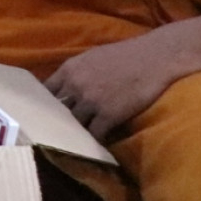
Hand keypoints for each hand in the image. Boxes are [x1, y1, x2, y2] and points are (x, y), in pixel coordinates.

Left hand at [43, 19, 200, 137]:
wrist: (156, 57)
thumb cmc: (127, 55)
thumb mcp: (91, 58)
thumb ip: (75, 73)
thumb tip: (64, 87)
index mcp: (68, 70)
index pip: (45, 93)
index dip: (44, 106)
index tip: (44, 115)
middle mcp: (75, 85)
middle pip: (57, 111)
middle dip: (57, 121)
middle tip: (57, 133)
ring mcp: (91, 101)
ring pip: (74, 124)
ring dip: (75, 134)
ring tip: (75, 143)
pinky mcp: (109, 115)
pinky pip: (94, 134)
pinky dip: (94, 141)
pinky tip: (95, 145)